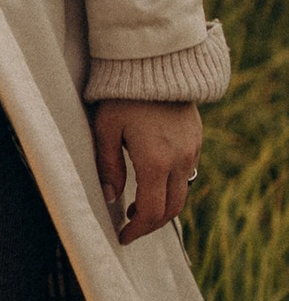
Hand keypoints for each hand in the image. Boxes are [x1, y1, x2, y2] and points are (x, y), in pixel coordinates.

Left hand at [91, 96, 201, 244]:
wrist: (157, 64)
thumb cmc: (122, 96)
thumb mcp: (105, 130)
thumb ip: (108, 166)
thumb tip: (109, 198)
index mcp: (155, 162)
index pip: (152, 211)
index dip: (137, 229)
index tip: (122, 237)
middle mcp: (179, 160)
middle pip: (171, 209)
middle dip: (150, 224)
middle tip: (130, 227)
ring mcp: (191, 151)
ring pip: (182, 193)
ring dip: (162, 206)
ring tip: (137, 206)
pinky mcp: (196, 140)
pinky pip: (187, 174)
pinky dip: (171, 187)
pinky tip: (152, 181)